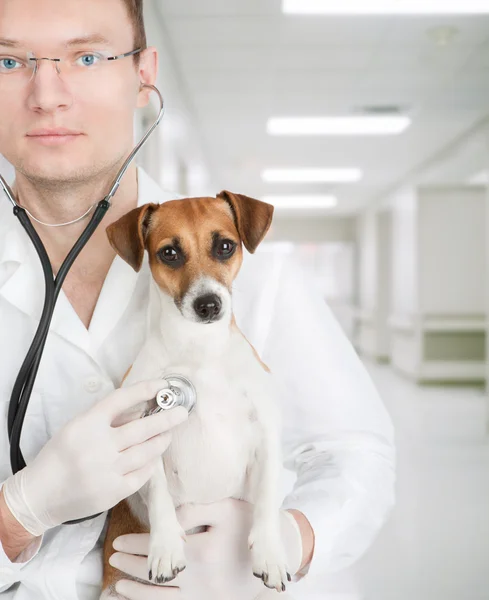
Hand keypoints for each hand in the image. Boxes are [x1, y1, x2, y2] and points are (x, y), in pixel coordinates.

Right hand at [3, 380, 187, 535]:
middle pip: (142, 427)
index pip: (121, 399)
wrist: (40, 495)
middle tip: (182, 413)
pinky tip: (154, 457)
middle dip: (167, 419)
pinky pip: (143, 474)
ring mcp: (107, 470)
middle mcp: (98, 446)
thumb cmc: (59, 457)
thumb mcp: (76, 428)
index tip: (162, 385)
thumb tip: (141, 408)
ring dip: (162, 440)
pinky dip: (151, 464)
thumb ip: (106, 419)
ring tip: (168, 434)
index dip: (145, 389)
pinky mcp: (113, 491)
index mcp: (86, 424)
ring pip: (147, 451)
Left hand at [110, 499, 302, 599]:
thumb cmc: (249, 527)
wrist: (276, 556)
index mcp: (201, 552)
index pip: (159, 549)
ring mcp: (203, 595)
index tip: (119, 540)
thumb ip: (194, 511)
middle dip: (130, 566)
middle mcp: (198, 579)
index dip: (136, 545)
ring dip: (136, 592)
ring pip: (160, 599)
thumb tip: (168, 519)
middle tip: (113, 557)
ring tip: (117, 585)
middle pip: (155, 575)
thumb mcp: (225, 509)